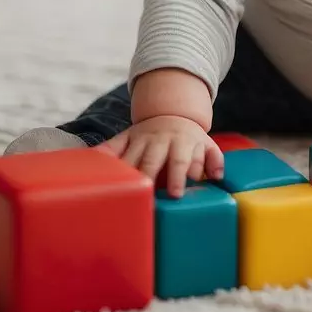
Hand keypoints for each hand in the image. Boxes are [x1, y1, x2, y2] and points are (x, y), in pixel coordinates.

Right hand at [99, 114, 222, 197]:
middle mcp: (160, 141)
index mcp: (182, 143)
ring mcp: (140, 139)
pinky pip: (111, 145)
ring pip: (130, 156)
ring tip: (120, 190)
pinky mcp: (125, 137)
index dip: (179, 177)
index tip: (175, 194)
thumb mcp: (207, 145)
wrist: (172, 115)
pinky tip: (93, 164)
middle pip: (153, 160)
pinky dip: (102, 154)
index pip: (181, 161)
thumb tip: (217, 177)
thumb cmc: (190, 140)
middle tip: (145, 196)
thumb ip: (214, 160)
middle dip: (149, 177)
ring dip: (125, 172)